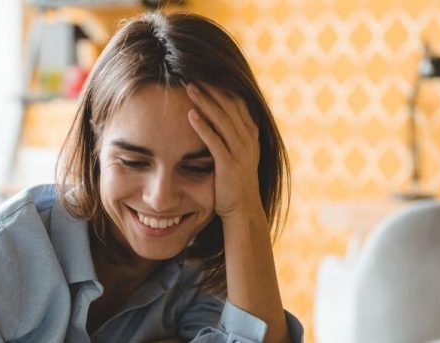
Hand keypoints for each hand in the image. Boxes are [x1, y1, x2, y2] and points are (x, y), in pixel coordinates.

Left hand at [185, 83, 262, 220]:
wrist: (243, 210)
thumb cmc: (235, 182)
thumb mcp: (239, 154)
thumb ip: (231, 135)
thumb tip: (217, 118)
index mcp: (251, 134)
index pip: (237, 102)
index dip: (222, 86)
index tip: (205, 73)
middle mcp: (248, 139)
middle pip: (230, 105)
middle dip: (211, 88)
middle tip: (193, 74)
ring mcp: (240, 151)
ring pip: (222, 119)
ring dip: (205, 101)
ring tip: (189, 88)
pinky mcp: (229, 164)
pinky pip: (214, 141)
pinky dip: (202, 126)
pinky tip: (190, 115)